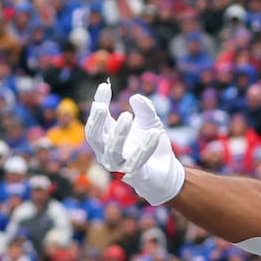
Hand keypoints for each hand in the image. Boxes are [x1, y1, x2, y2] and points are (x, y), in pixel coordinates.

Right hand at [85, 82, 185, 205]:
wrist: (167, 173)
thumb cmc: (154, 146)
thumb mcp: (150, 123)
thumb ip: (144, 110)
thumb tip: (136, 97)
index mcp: (107, 136)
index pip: (98, 118)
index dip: (99, 101)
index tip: (105, 85)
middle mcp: (106, 151)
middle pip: (93, 136)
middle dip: (96, 120)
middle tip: (101, 105)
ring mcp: (118, 165)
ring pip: (111, 149)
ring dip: (118, 132)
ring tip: (127, 115)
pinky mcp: (133, 175)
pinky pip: (137, 160)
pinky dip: (146, 146)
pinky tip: (156, 132)